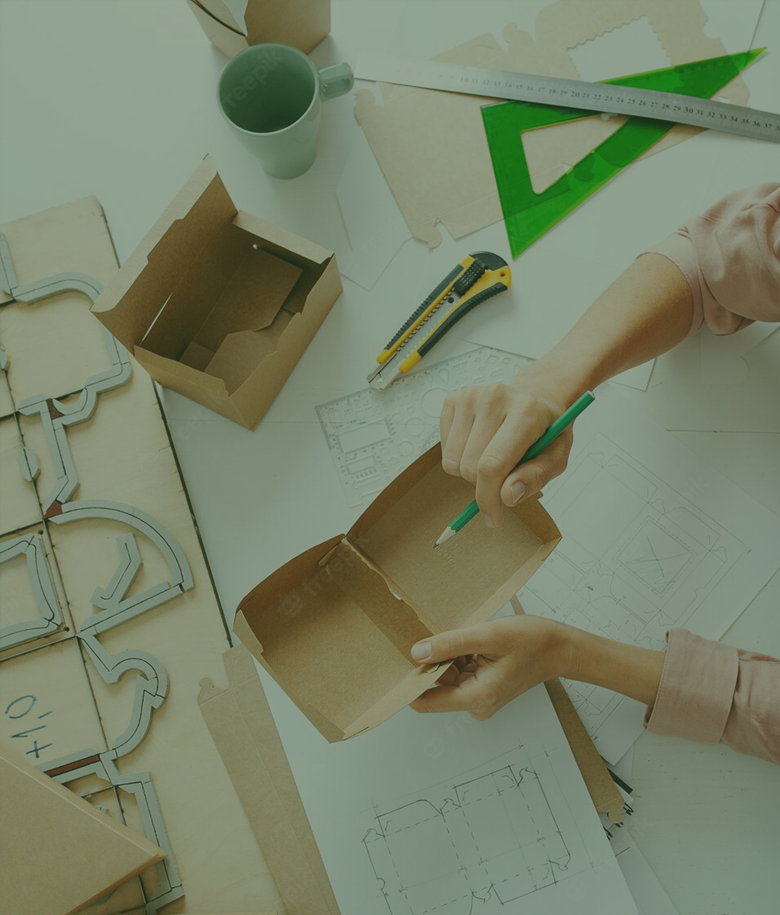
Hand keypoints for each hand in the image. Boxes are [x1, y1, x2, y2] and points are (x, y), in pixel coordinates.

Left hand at [409, 615, 664, 716]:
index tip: (399, 662)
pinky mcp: (485, 686)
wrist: (563, 647)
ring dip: (446, 657)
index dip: (409, 684)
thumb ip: (450, 645)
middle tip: (428, 636)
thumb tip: (417, 653)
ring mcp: (480, 695)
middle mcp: (476, 703)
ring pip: (447, 677)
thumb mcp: (488, 636)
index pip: (425, 702)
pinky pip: (460, 672)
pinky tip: (469, 640)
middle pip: (435, 687)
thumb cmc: (533, 641)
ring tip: (460, 636)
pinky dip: (458, 657)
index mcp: (475, 697)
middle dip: (429, 664)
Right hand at [439, 366, 575, 526]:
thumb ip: (535, 477)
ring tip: (492, 455)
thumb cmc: (547, 429)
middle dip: (483, 485)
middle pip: (469, 466)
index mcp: (525, 411)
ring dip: (470, 470)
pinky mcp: (453, 399)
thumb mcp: (557, 456)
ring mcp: (470, 396)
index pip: (492, 465)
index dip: (488, 499)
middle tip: (503, 475)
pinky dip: (459, 456)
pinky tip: (479, 442)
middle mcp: (494, 397)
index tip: (493, 518)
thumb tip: (506, 497)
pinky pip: (444, 449)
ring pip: (452, 461)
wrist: (536, 395)